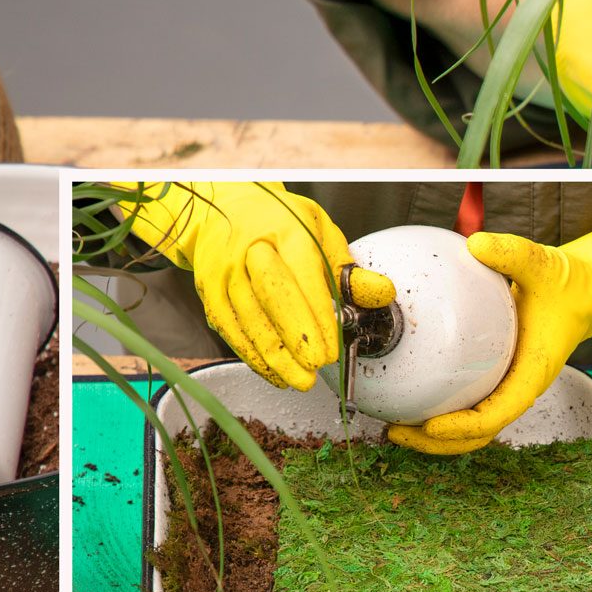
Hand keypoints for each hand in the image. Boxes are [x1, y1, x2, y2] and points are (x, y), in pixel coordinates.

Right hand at [118, 181, 394, 389]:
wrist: (224, 210)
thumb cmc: (281, 223)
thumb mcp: (323, 233)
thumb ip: (350, 270)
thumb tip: (382, 293)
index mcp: (286, 232)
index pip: (303, 278)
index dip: (317, 317)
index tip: (332, 348)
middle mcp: (250, 251)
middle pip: (270, 299)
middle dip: (295, 339)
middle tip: (316, 368)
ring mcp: (224, 272)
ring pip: (247, 321)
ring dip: (273, 356)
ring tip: (299, 381)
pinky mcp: (209, 293)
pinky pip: (229, 329)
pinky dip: (252, 355)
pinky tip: (274, 373)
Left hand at [388, 188, 591, 454]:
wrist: (581, 294)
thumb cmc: (565, 285)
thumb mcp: (542, 263)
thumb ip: (512, 253)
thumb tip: (477, 245)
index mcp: (533, 372)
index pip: (498, 413)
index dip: (464, 426)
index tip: (430, 425)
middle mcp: (518, 388)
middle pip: (478, 436)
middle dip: (436, 443)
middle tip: (397, 431)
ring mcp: (506, 389)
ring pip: (470, 430)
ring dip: (433, 437)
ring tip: (394, 427)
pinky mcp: (495, 382)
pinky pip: (466, 408)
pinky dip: (438, 414)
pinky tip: (408, 398)